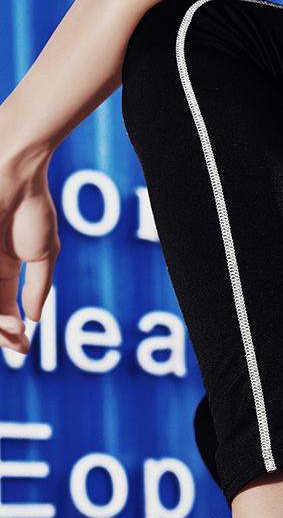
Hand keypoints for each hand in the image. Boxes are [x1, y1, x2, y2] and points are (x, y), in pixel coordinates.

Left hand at [0, 155, 59, 353]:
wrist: (15, 174)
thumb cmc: (32, 206)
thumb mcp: (43, 253)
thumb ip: (39, 286)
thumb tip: (34, 318)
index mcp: (4, 266)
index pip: (2, 306)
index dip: (11, 328)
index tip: (24, 344)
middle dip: (2, 331)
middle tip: (18, 342)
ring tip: (12, 329)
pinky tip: (7, 317)